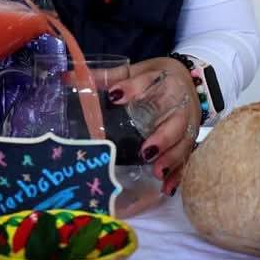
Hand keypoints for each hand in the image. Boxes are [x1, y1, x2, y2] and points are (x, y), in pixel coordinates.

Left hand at [106, 57, 199, 194]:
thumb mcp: (134, 70)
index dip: (133, 89)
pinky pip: (187, 158)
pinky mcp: (190, 139)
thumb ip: (107, 76)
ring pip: (183, 143)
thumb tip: (67, 77)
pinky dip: (178, 174)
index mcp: (162, 80)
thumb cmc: (158, 77)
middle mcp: (178, 104)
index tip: (115, 96)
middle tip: (146, 151)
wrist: (191, 78)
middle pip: (174, 121)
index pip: (148, 83)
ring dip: (171, 159)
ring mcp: (187, 124)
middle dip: (162, 137)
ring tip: (157, 172)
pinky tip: (167, 188)